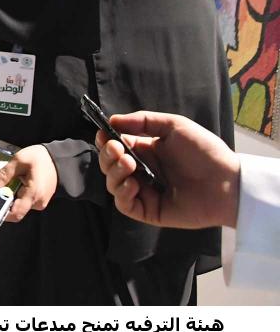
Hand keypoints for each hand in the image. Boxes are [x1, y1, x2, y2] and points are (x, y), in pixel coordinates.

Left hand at [0, 145, 57, 222]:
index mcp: (34, 194)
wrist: (61, 159)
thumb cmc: (42, 158)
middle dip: (1, 201)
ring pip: (18, 204)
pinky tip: (10, 183)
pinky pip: (24, 200)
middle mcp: (37, 203)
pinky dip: (15, 193)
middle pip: (14, 209)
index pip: (15, 214)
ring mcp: (39, 202)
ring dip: (8, 196)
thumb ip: (4, 173)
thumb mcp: (20, 160)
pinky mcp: (39, 199)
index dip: (0, 213)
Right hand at [95, 111, 239, 228]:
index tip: (104, 135)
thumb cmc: (205, 151)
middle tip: (118, 151)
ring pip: (112, 184)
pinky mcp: (150, 210)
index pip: (114, 145)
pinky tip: (133, 184)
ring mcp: (145, 191)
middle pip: (109, 164)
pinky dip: (122, 194)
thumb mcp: (174, 126)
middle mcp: (142, 170)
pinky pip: (124, 205)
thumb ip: (143, 121)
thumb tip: (112, 120)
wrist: (227, 182)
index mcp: (145, 150)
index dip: (105, 140)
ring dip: (114, 173)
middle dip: (107, 156)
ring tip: (129, 165)